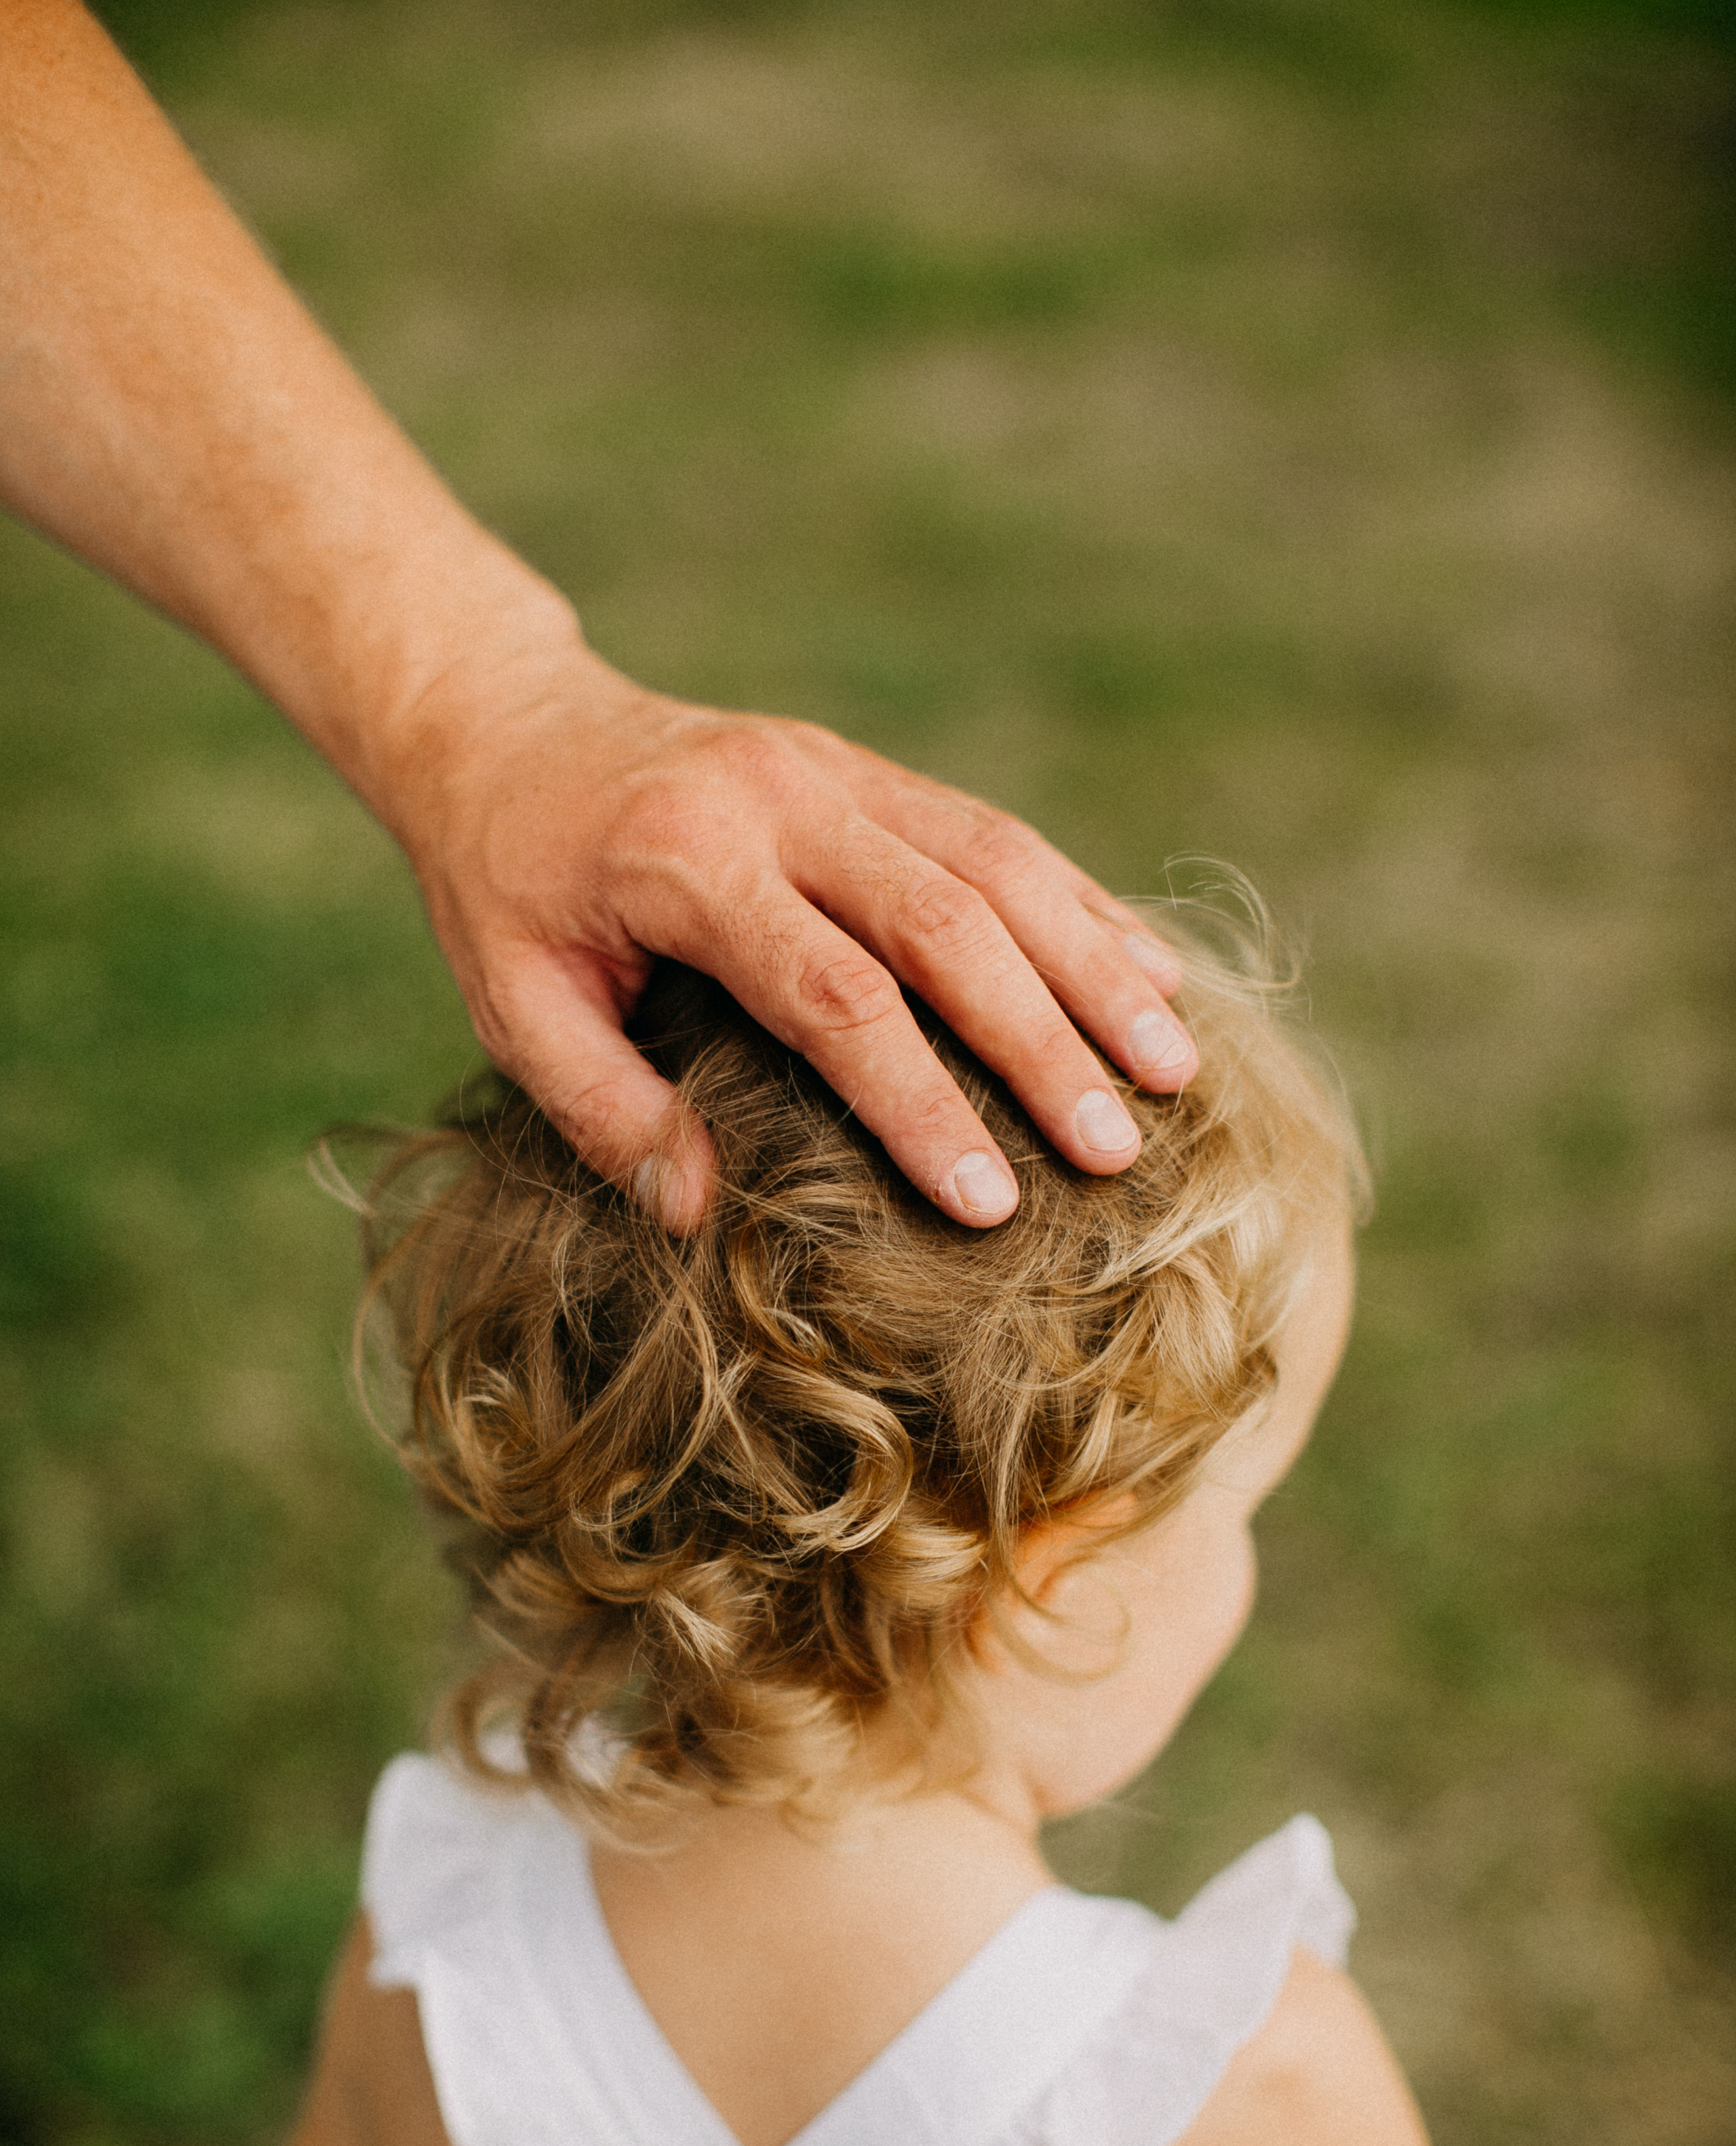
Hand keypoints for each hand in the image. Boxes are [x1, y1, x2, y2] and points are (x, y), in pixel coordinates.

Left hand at [399, 635, 1198, 1230]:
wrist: (504, 721)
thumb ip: (602, 1109)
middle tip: (1117, 1151)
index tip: (987, 1202)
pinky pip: (994, 833)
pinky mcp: (868, 767)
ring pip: (998, 862)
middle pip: (947, 924)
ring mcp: (836, 770)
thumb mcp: (512, 1001)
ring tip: (1172, 1070)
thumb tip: (700, 1216)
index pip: (834, 996)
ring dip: (1093, 967)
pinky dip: (1079, 904)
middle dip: (1043, 1044)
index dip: (920, 1100)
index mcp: (686, 861)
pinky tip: (1150, 974)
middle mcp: (779, 798)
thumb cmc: (504, 886)